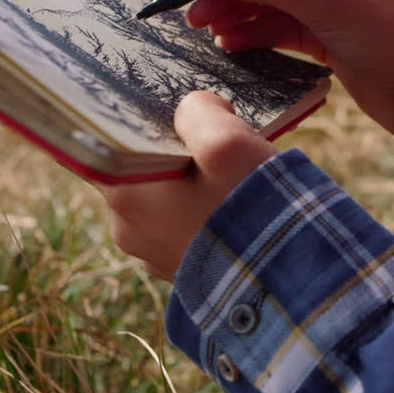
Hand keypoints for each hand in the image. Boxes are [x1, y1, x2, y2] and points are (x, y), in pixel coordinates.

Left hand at [97, 92, 276, 280]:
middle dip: (174, 147)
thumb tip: (193, 108)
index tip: (160, 106)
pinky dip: (206, 207)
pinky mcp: (185, 269)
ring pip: (166, 195)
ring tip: (237, 173)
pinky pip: (186, 223)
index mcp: (126, 196)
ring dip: (194, 179)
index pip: (101, 143)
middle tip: (218, 135)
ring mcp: (156, 255)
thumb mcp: (229, 142)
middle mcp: (130, 230)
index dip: (127, 118)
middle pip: (140, 166)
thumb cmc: (253, 212)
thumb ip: (199, 112)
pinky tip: (239, 203)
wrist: (293, 286)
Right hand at [164, 0, 393, 137]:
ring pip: (260, 2)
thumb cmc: (390, 38)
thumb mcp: (327, 4)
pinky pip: (273, 29)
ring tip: (201, 32)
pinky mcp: (321, 36)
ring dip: (229, 14)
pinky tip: (228, 46)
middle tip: (181, 13)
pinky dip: (249, 36)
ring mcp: (321, 2)